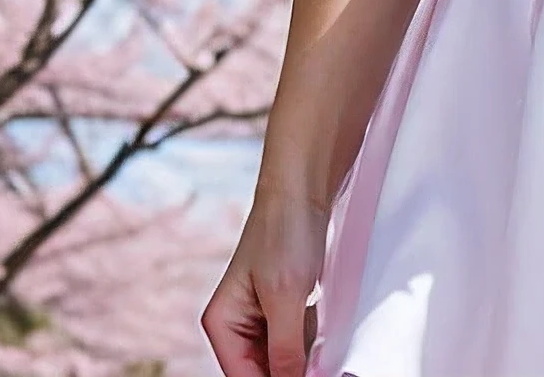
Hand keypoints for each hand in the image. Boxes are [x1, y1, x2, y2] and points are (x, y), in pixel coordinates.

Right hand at [201, 189, 328, 376]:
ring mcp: (261, 313)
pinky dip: (311, 335)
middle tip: (319, 362)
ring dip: (304, 352)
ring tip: (317, 323)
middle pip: (263, 369)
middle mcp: (237, 323)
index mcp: (221, 324)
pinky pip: (297, 335)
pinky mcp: (285, 302)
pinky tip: (322, 318)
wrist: (304, 185)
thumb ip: (285, 349)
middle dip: (291, 367)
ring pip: (283, 356)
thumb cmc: (286, 230)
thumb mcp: (286, 297)